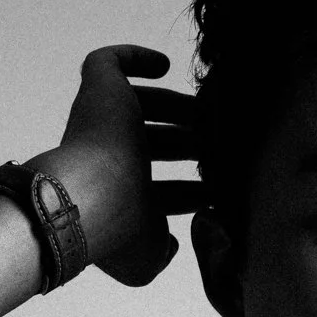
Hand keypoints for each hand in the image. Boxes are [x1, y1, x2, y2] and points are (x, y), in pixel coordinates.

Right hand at [36, 45, 203, 287]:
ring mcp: (102, 121)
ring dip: (179, 108)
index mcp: (120, 197)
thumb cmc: (117, 230)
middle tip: (226, 148)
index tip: (220, 190)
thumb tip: (173, 244)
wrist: (89, 196)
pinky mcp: (98, 88)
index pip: (159, 188)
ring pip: (143, 104)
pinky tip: (164, 64)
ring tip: (215, 113)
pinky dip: (134, 57)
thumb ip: (163, 254)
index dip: (189, 191)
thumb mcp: (146, 259)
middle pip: (156, 143)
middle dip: (191, 146)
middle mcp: (108, 157)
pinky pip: (110, 62)